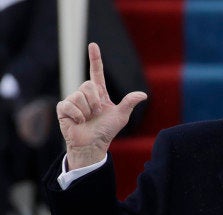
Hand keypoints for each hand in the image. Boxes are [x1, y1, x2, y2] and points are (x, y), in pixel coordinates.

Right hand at [57, 43, 146, 169]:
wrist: (93, 144)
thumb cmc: (107, 130)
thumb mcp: (121, 116)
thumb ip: (129, 103)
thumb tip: (143, 95)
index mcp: (99, 93)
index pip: (96, 72)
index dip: (95, 58)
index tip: (93, 45)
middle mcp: (85, 94)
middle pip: (88, 85)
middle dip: (95, 101)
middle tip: (96, 113)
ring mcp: (73, 100)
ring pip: (79, 95)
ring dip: (87, 110)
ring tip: (87, 119)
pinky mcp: (63, 109)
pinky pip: (69, 105)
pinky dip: (77, 115)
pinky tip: (78, 122)